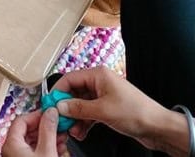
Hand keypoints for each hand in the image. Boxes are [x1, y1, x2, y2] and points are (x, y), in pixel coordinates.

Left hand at [3, 108, 67, 156]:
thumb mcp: (47, 151)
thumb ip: (48, 130)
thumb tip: (50, 113)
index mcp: (11, 144)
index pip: (21, 120)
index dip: (37, 115)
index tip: (50, 113)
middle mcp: (12, 151)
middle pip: (28, 131)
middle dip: (46, 128)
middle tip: (59, 125)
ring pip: (34, 142)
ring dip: (49, 138)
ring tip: (62, 137)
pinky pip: (36, 152)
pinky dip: (47, 149)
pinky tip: (59, 149)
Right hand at [54, 68, 175, 148]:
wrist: (158, 127)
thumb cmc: (135, 112)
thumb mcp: (103, 110)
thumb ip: (79, 108)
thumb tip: (60, 106)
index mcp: (98, 75)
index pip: (70, 78)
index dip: (58, 91)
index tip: (50, 104)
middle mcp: (99, 83)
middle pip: (75, 92)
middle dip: (67, 107)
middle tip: (59, 120)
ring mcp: (104, 96)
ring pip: (82, 104)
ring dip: (75, 117)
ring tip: (71, 131)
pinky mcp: (108, 108)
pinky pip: (90, 113)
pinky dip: (84, 122)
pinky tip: (80, 133)